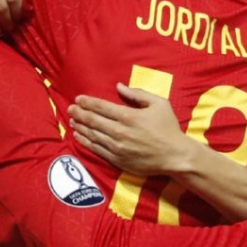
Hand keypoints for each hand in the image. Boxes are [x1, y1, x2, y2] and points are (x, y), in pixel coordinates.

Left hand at [69, 83, 195, 175]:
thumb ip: (137, 94)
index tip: (78, 99)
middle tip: (70, 109)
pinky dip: (85, 142)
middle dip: (79, 113)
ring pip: (92, 135)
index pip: (101, 107)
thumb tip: (119, 86)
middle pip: (92, 120)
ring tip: (71, 121)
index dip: (87, 102)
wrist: (176, 156)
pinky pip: (96, 149)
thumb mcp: (159, 104)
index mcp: (128, 116)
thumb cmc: (168, 128)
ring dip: (79, 127)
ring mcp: (117, 147)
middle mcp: (119, 131)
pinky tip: (79, 136)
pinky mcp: (117, 160)